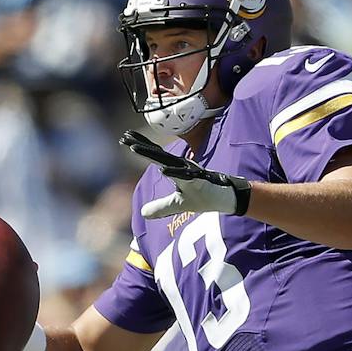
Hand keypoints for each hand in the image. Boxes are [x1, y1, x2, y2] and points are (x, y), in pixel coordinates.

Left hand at [120, 129, 250, 218]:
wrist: (227, 197)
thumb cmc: (204, 197)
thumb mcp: (178, 205)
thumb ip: (161, 207)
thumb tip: (143, 214)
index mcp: (175, 169)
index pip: (154, 156)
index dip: (140, 146)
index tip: (124, 138)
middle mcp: (181, 167)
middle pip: (157, 155)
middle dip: (140, 145)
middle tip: (124, 136)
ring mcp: (190, 172)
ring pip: (167, 162)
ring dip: (151, 155)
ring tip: (134, 148)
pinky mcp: (199, 181)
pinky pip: (185, 176)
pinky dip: (174, 173)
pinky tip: (163, 170)